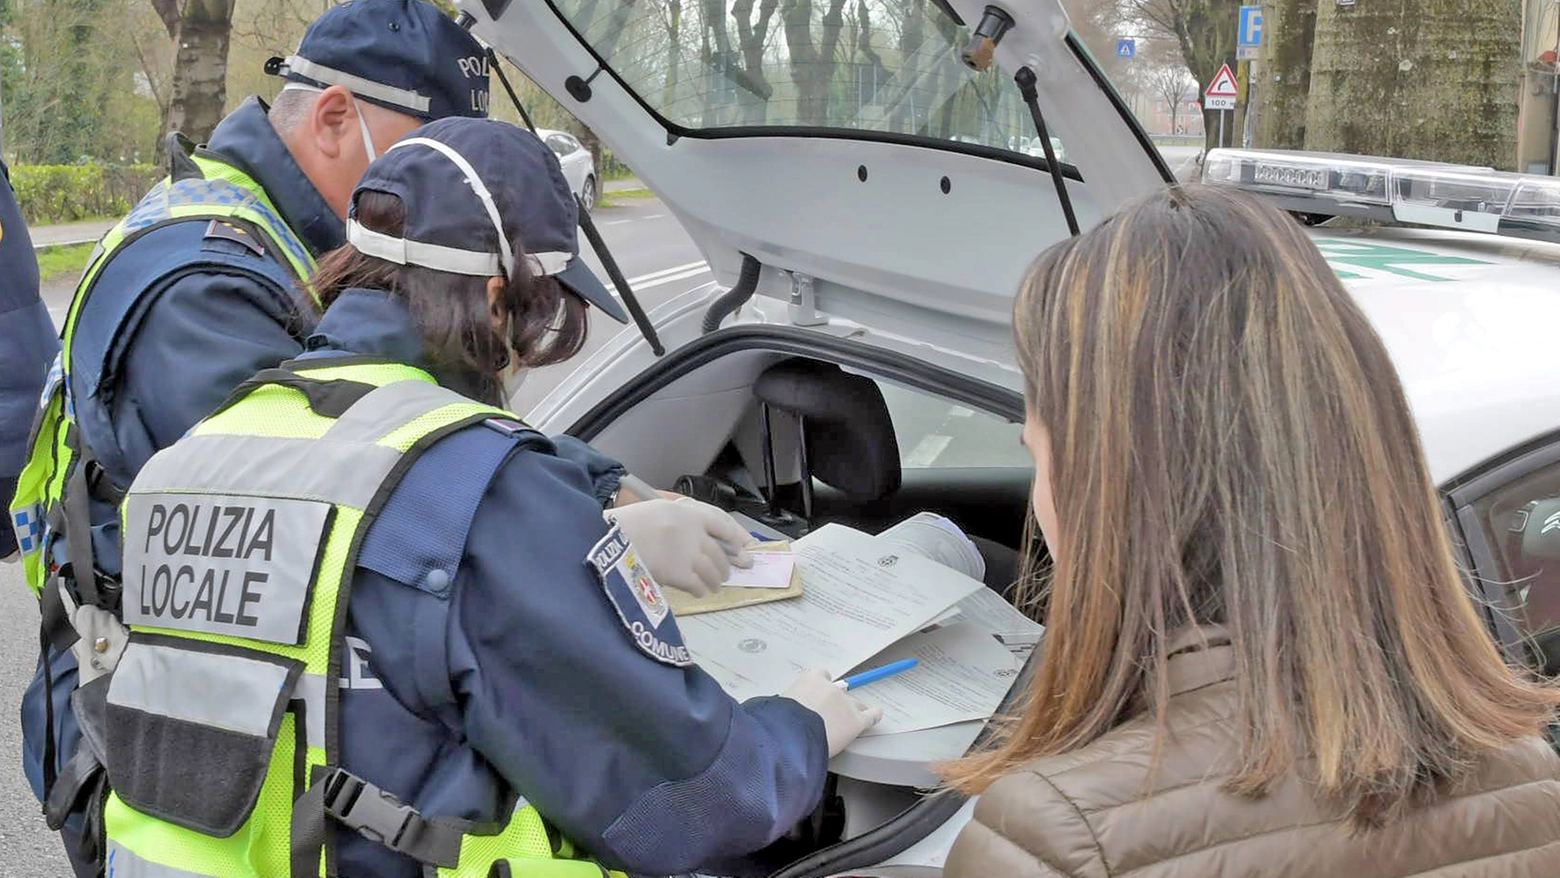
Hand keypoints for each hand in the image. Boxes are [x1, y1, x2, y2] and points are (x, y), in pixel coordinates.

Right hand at [608, 497, 755, 596]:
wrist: (609, 542)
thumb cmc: (623, 526)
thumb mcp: (653, 511)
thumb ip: (675, 522)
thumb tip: (688, 540)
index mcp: (685, 512)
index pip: (720, 522)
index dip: (734, 535)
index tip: (742, 545)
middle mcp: (692, 532)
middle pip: (718, 551)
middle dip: (724, 564)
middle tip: (725, 573)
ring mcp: (688, 553)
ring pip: (713, 570)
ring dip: (716, 580)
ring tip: (714, 586)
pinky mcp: (681, 574)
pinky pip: (699, 585)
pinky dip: (701, 590)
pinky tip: (700, 592)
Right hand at [782, 669, 882, 756]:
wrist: (793, 734)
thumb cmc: (781, 721)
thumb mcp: (779, 705)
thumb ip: (789, 704)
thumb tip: (783, 712)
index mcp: (811, 680)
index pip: (821, 677)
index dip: (821, 688)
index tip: (820, 695)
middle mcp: (831, 689)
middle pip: (839, 692)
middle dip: (836, 702)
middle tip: (829, 713)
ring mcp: (846, 704)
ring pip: (854, 705)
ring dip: (850, 712)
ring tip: (848, 719)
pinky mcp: (856, 721)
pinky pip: (870, 716)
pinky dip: (874, 715)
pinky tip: (876, 715)